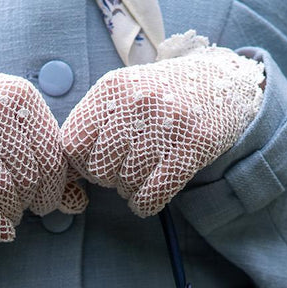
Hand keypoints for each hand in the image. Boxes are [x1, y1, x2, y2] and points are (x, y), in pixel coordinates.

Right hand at [0, 40, 85, 241]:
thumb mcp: (11, 120)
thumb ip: (44, 156)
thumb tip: (77, 203)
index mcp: (20, 96)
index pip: (52, 156)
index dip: (55, 189)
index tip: (47, 201)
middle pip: (29, 176)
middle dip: (33, 203)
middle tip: (27, 210)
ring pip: (3, 188)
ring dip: (12, 213)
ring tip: (11, 216)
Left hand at [61, 31, 264, 217]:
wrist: (221, 84)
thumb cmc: (162, 98)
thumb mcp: (123, 96)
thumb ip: (93, 126)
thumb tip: (65, 174)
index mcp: (112, 89)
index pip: (72, 144)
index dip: (81, 163)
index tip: (97, 162)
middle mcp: (136, 103)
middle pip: (99, 169)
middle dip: (109, 178)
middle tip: (127, 167)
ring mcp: (166, 125)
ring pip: (126, 185)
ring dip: (131, 190)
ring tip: (145, 173)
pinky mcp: (192, 147)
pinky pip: (152, 195)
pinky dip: (147, 203)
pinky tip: (152, 193)